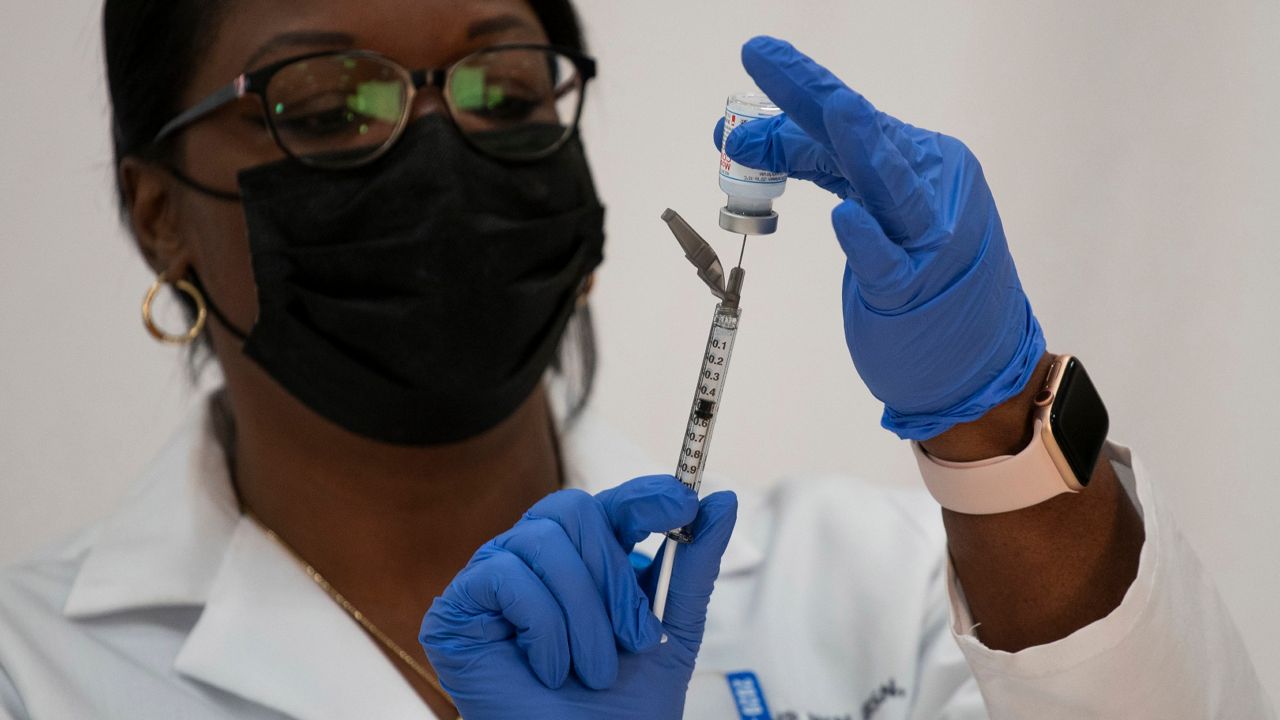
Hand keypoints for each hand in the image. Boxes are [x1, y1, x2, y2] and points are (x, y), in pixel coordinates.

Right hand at [419, 475, 737, 719]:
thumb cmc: (620, 709)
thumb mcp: (672, 631)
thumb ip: (694, 565)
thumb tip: (723, 502)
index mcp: (586, 560)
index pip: (610, 502)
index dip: (645, 496)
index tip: (683, 504)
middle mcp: (537, 560)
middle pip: (573, 510)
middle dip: (613, 576)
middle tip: (634, 637)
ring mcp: (494, 579)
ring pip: (542, 541)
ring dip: (582, 614)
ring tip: (593, 669)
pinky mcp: (457, 607)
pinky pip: (503, 576)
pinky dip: (542, 627)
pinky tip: (551, 668)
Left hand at [716, 36, 1045, 440]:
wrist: (978, 361)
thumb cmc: (918, 279)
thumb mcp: (864, 207)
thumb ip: (814, 167)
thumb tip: (742, 141)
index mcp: (917, 161)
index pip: (844, 125)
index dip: (791, 101)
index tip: (751, 65)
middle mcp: (930, 187)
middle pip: (863, 133)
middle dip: (811, 93)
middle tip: (759, 53)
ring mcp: (929, 239)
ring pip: (890, 184)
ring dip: (863, 147)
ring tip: (839, 112)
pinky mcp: (919, 291)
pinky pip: (888, 262)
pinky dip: (867, 241)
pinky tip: (846, 220)